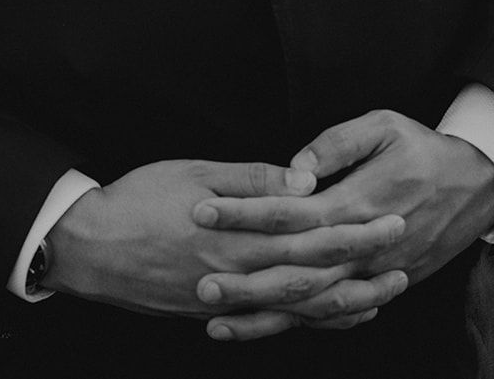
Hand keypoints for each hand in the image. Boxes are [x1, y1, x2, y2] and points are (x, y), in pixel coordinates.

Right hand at [42, 159, 408, 320]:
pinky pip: (273, 321)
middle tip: (403, 254)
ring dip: (346, 300)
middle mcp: (241, 273)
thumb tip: (304, 180)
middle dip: (363, 265)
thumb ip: (251, 179)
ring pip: (300, 307)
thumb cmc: (138, 199)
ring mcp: (229, 299)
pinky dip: (308, 320)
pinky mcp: (214, 312)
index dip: (355, 229)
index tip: (391, 218)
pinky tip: (332, 314)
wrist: (90, 248)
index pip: (311, 235)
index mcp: (240, 235)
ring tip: (384, 293)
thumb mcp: (194, 172)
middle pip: (316, 274)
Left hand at [191, 109, 493, 340]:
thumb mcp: (383, 126)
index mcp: (359, 202)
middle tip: (198, 283)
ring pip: (313, 303)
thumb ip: (336, 145)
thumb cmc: (422, 148)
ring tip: (214, 320)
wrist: (480, 184)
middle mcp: (365, 246)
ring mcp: (375, 273)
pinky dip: (298, 325)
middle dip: (245, 280)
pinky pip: (335, 314)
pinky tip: (260, 329)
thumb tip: (293, 169)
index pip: (290, 212)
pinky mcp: (382, 286)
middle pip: (296, 269)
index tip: (202, 211)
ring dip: (264, 314)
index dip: (244, 213)